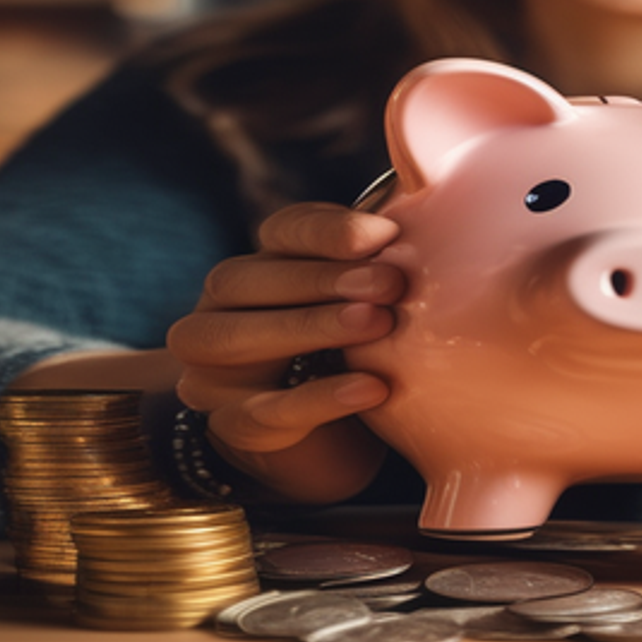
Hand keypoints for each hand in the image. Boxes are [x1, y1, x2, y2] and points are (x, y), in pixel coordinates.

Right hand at [166, 202, 403, 503]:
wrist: (332, 446)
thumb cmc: (354, 358)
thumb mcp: (365, 303)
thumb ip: (382, 260)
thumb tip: (431, 195)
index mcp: (258, 268)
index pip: (279, 232)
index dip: (327, 230)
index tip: (384, 234)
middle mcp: (217, 310)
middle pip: (247, 278)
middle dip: (321, 278)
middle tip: (389, 283)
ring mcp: (210, 371)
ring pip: (238, 337)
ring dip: (310, 326)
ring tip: (377, 324)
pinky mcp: (229, 427)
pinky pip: (264, 412)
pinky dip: (320, 399)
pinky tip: (370, 388)